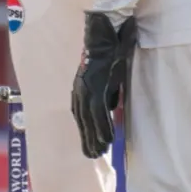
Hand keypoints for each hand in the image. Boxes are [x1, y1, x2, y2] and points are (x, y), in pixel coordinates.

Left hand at [71, 13, 134, 158]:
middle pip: (82, 121)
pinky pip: (98, 111)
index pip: (81, 116)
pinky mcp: (95, 86)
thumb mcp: (109, 78)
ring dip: (94, 137)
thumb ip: (108, 93)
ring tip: (100, 152)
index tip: (89, 146)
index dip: (85, 132)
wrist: (106, 36)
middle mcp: (79, 91)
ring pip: (88, 119)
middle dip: (87, 139)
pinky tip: (107, 139)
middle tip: (93, 156)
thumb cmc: (109, 54)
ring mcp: (85, 89)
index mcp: (81, 89)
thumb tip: (111, 106)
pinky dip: (102, 126)